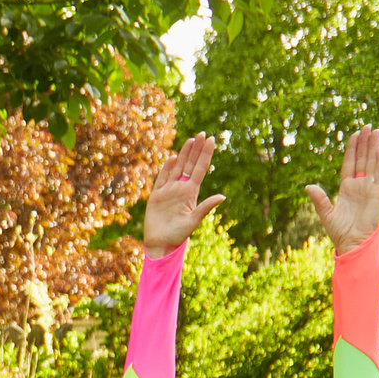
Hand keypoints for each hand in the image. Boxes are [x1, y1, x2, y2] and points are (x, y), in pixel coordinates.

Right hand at [141, 133, 224, 254]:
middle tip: (202, 133)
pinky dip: (167, 167)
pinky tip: (172, 157)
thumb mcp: (194, 221)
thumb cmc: (178, 235)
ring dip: (183, 154)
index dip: (205, 154)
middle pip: (190, 164)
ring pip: (177, 167)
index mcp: (191, 192)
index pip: (200, 168)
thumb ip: (206, 207)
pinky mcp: (156, 195)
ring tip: (191, 140)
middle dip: (196, 149)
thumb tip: (222, 196)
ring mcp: (168, 190)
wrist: (160, 243)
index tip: (212, 140)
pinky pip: (162, 178)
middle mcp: (181, 188)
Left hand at [307, 126, 378, 253]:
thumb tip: (308, 186)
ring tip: (376, 130)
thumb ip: (319, 199)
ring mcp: (369, 187)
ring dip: (374, 146)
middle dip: (365, 142)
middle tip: (367, 125)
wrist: (353, 243)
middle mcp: (360, 185)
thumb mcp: (326, 213)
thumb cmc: (340, 231)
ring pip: (373, 162)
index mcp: (347, 187)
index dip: (352, 149)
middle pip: (363, 158)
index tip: (354, 135)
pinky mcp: (377, 192)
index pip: (350, 163)